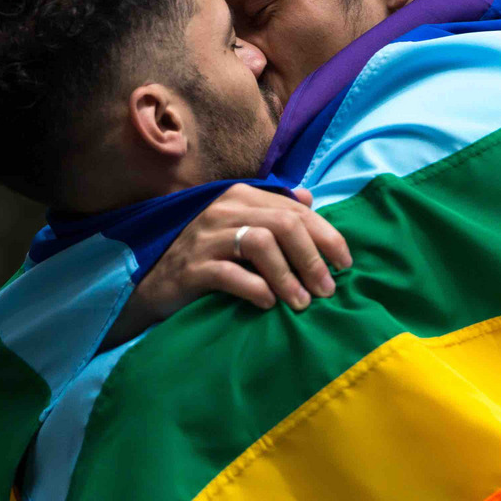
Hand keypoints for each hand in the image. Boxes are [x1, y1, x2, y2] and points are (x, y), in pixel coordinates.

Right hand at [104, 185, 351, 347]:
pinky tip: (268, 304)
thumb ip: (274, 212)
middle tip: (327, 289)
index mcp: (240, 196)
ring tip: (303, 303)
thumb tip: (308, 197)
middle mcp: (223, 209)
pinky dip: (255, 289)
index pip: (295, 210)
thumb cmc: (207, 259)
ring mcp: (205, 237)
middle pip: (283, 224)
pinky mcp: (192, 267)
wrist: (155, 287)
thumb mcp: (241, 230)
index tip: (345, 264)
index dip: (326, 236)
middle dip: (312, 258)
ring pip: (260, 244)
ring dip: (289, 276)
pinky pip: (231, 274)